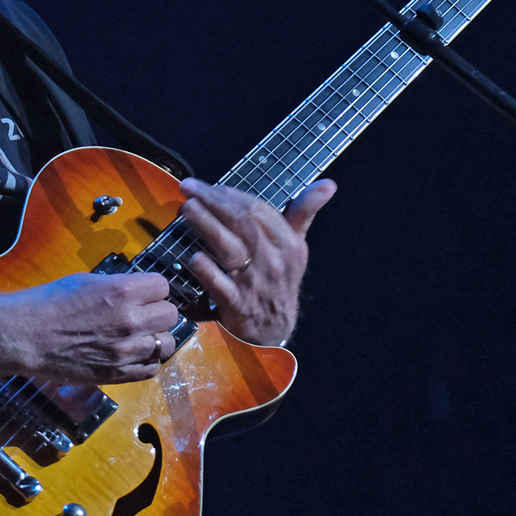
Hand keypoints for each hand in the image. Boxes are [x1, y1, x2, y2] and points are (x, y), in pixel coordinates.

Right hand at [0, 272, 181, 384]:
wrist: (25, 337)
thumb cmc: (50, 303)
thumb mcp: (88, 281)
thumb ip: (120, 286)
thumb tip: (140, 291)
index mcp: (123, 292)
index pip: (163, 286)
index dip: (153, 289)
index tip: (143, 292)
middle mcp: (131, 321)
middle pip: (170, 315)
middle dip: (157, 312)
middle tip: (142, 314)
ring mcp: (127, 351)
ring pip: (167, 343)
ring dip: (156, 338)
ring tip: (140, 336)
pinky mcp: (119, 374)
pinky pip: (152, 368)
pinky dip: (147, 361)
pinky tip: (134, 354)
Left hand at [178, 178, 335, 346]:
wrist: (274, 331)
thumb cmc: (279, 281)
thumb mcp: (296, 248)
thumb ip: (304, 213)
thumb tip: (329, 184)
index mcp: (288, 243)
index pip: (259, 209)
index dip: (231, 194)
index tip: (209, 186)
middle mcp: (274, 260)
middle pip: (242, 223)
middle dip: (213, 202)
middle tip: (189, 187)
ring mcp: (255, 283)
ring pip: (230, 248)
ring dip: (207, 226)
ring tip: (186, 208)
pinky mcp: (237, 305)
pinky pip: (221, 285)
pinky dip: (208, 271)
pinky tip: (193, 257)